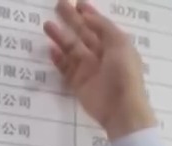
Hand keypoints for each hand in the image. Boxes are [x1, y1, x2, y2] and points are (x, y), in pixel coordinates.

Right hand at [43, 0, 156, 139]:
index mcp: (115, 45)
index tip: (78, 3)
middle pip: (84, 34)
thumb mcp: (119, 43)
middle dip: (72, 20)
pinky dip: (58, 59)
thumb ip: (103, 27)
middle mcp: (102, 56)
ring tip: (47, 25)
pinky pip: (66, 68)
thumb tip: (88, 17)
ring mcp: (89, 70)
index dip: (89, 14)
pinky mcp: (78, 83)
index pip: (100, 26)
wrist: (121, 108)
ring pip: (72, 49)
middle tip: (58, 5)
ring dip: (60, 37)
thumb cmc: (124, 73)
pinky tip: (50, 48)